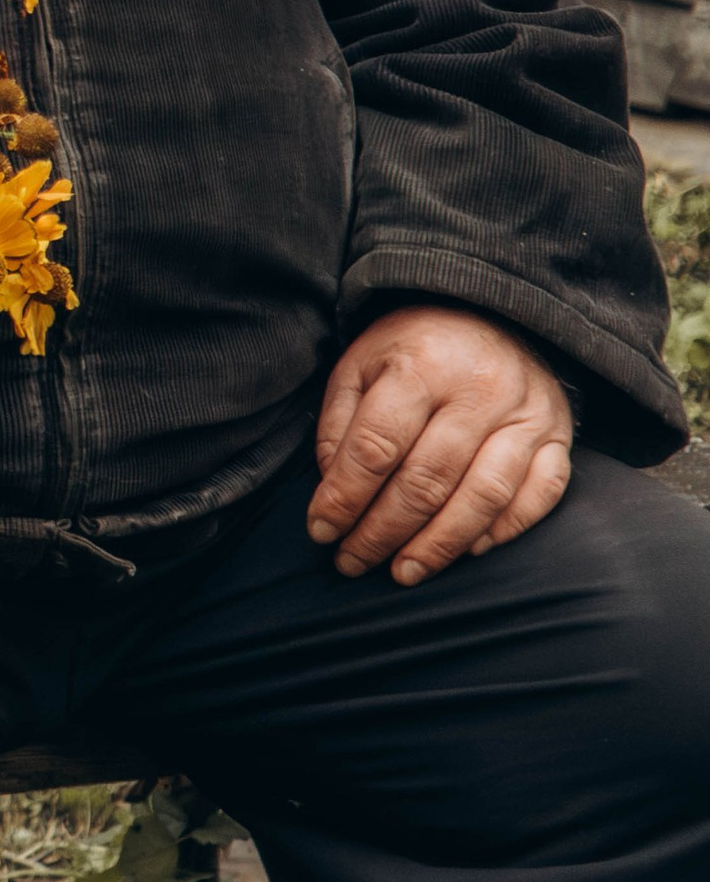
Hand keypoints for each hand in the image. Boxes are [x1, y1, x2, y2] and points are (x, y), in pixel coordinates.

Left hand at [308, 304, 572, 584]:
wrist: (492, 310)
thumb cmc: (415, 347)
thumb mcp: (362, 364)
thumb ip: (341, 425)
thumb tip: (334, 490)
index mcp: (422, 363)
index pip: (377, 447)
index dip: (344, 498)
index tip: (321, 531)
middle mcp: (481, 389)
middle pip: (426, 481)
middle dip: (382, 532)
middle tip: (352, 562)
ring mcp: (527, 414)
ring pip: (482, 497)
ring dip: (438, 546)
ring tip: (403, 571)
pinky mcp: (559, 436)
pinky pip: (538, 496)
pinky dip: (502, 531)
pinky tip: (466, 550)